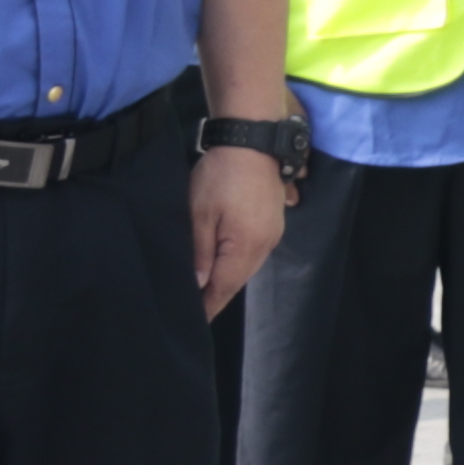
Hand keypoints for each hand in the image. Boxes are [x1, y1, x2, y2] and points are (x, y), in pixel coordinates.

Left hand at [187, 149, 287, 317]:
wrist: (253, 140)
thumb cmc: (221, 175)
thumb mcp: (200, 213)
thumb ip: (200, 252)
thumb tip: (199, 283)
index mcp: (247, 246)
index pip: (223, 288)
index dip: (207, 307)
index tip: (190, 324)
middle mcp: (265, 244)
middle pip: (236, 281)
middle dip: (214, 296)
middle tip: (191, 311)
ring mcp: (273, 233)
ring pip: (245, 267)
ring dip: (225, 279)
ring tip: (203, 290)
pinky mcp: (272, 222)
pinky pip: (252, 252)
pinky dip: (236, 263)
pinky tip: (222, 264)